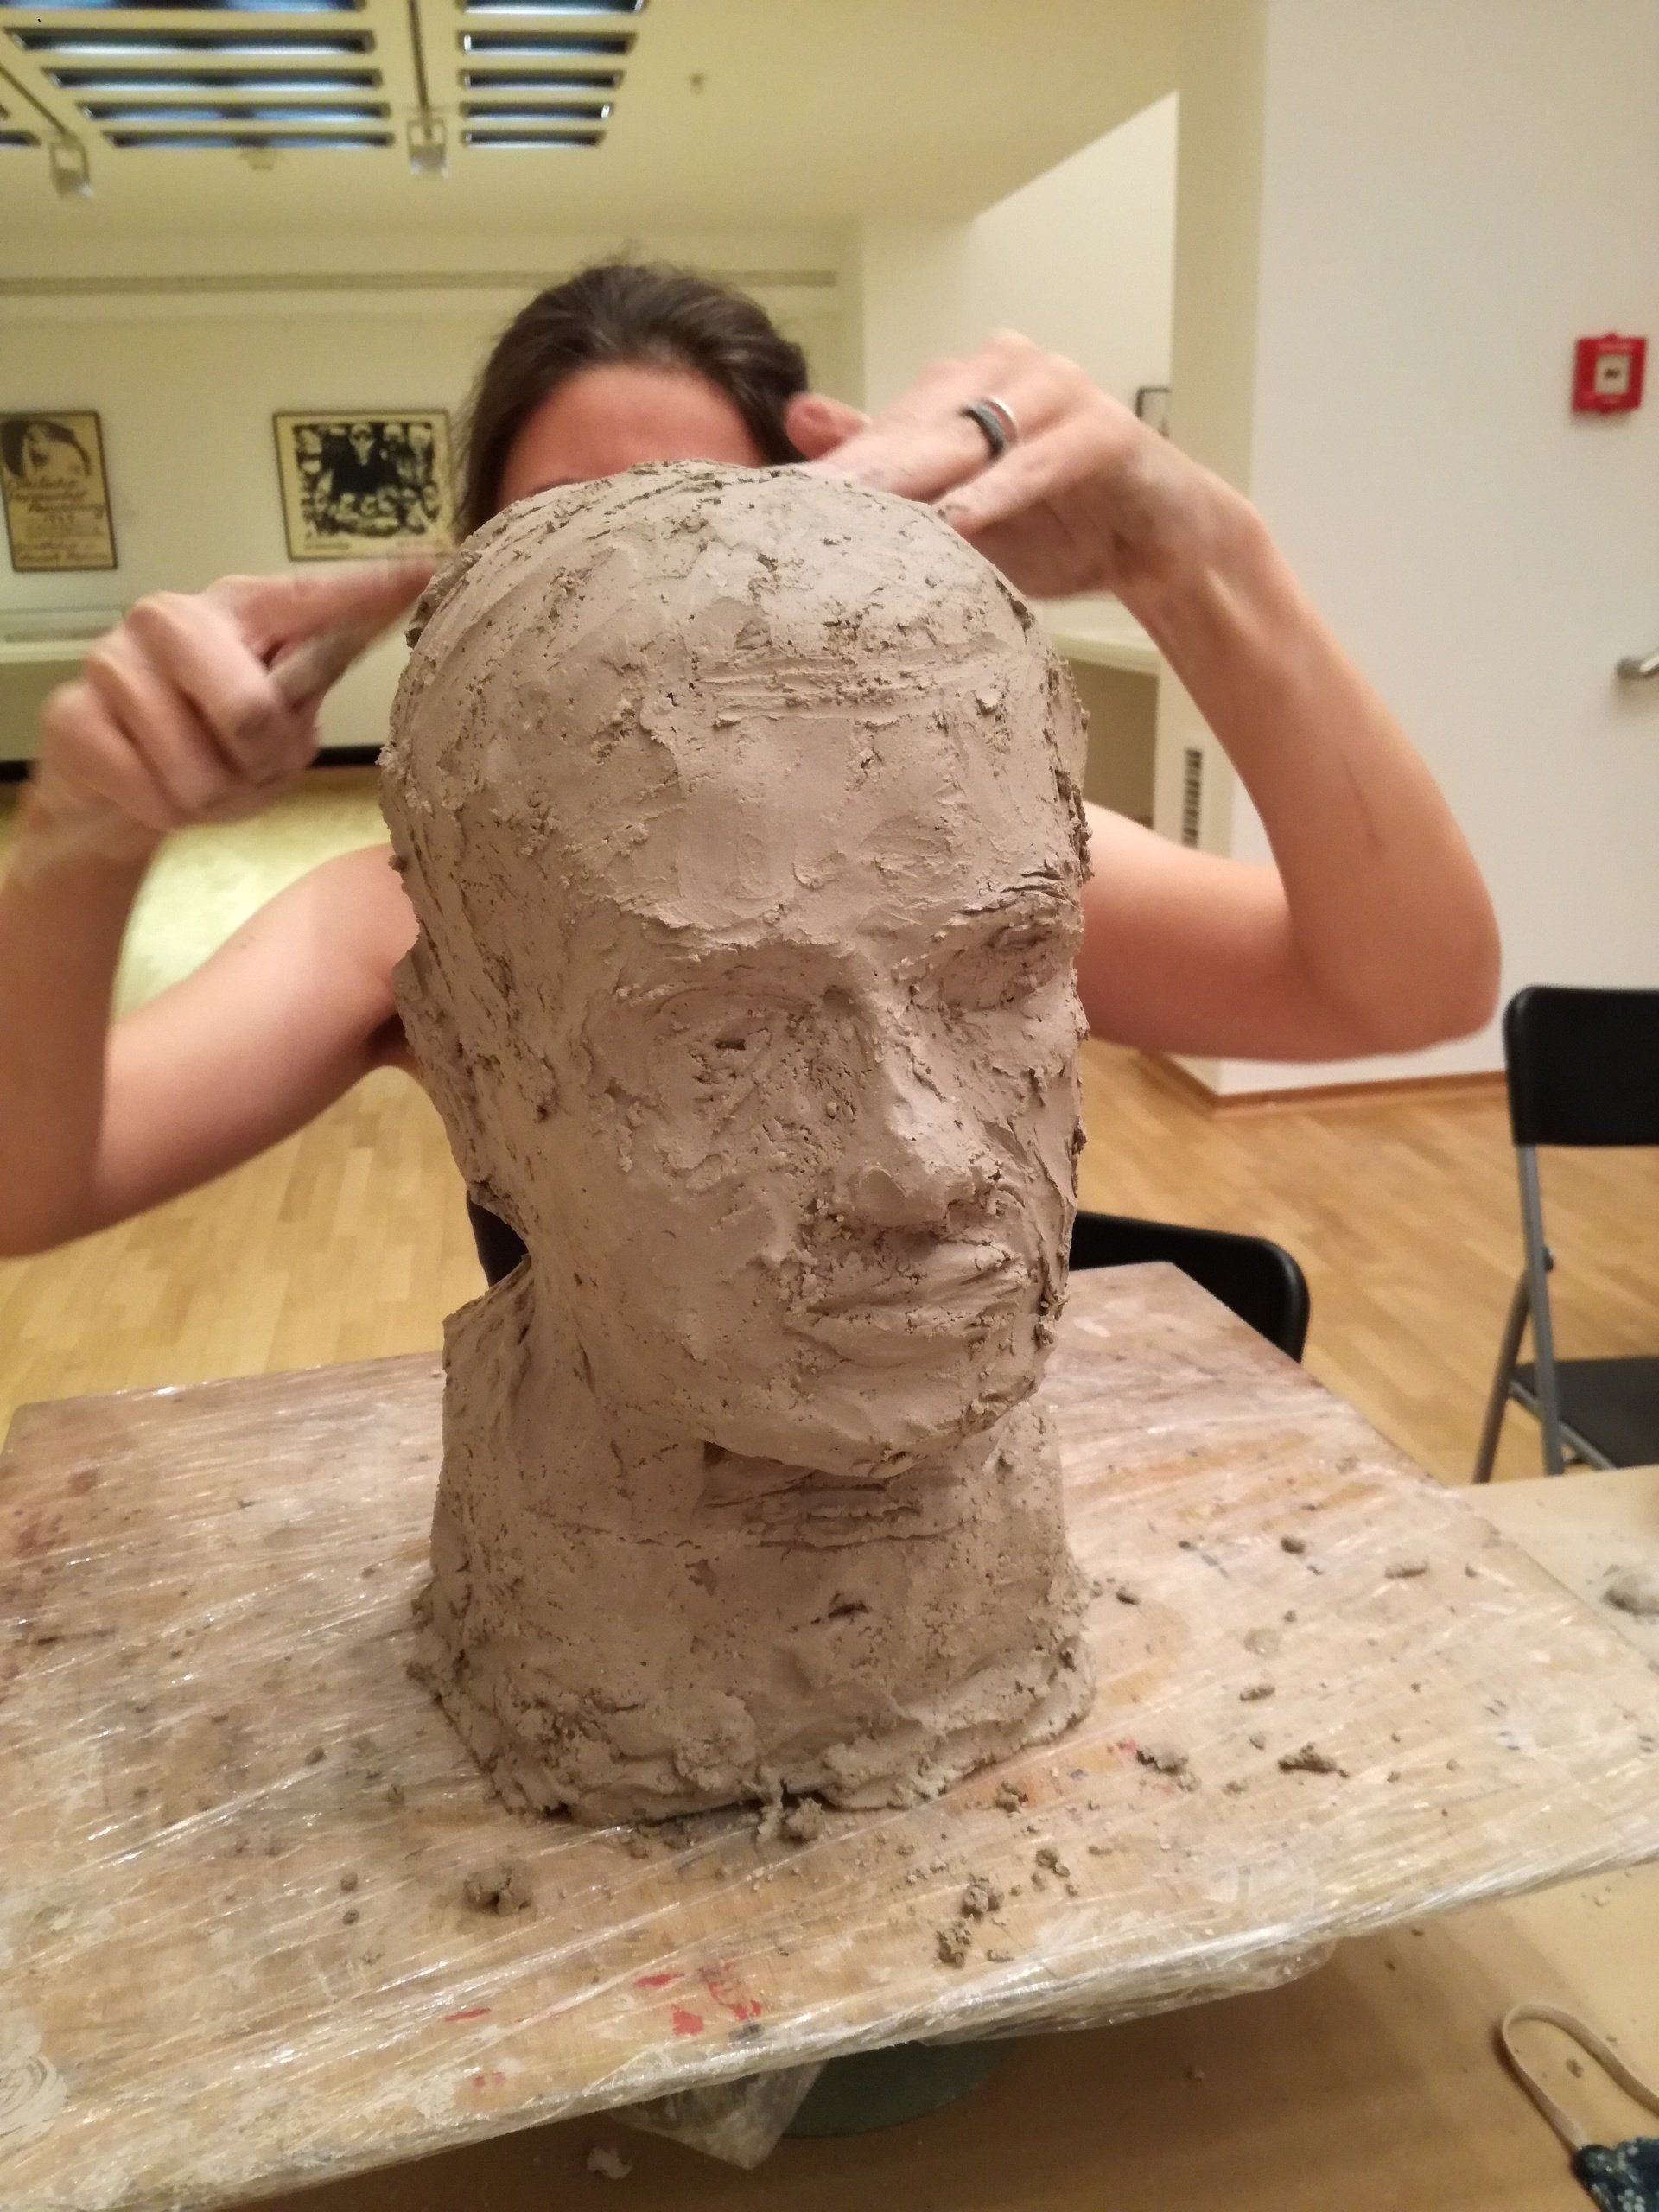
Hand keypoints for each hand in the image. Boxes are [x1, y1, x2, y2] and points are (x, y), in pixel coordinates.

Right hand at [28, 561, 431, 856]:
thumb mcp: (275, 725)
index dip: (366, 592)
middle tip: (245, 767)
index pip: (310, 598)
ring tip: (198, 780)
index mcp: (239, 611)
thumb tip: (359, 659)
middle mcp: (173, 617)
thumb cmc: (213, 749)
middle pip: (250, 713)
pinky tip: (151, 789)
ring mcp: (115, 659)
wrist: (113, 792)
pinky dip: (165, 813)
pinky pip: (152, 793)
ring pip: (200, 771)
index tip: (425, 571)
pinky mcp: (72, 714)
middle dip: (258, 766)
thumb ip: (307, 691)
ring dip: (212, 798)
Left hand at [791, 333, 1236, 604]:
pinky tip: (963, 518)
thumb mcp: (959, 514)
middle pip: (922, 426)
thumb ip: (892, 469)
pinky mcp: (1104, 429)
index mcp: (964, 389)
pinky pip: (1042, 460)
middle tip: (811, 505)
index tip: (786, 504)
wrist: (1158, 547)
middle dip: (866, 469)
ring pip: (976, 433)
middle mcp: (1006, 373)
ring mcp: (1058, 392)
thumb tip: (800, 419)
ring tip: (869, 507)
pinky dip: (1002, 490)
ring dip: (924, 472)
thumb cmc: (1054, 527)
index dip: (840, 469)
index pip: (888, 428)